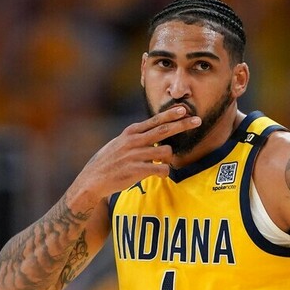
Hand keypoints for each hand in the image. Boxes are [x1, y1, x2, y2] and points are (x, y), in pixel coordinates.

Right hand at [76, 107, 200, 199]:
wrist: (92, 180)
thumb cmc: (108, 162)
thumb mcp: (119, 143)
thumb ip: (135, 137)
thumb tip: (152, 133)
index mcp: (130, 132)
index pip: (155, 120)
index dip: (170, 114)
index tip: (183, 109)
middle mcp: (134, 141)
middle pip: (164, 130)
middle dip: (182, 124)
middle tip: (197, 120)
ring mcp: (135, 155)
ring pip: (165, 152)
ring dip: (168, 159)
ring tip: (161, 164)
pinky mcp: (136, 170)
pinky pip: (161, 169)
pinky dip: (164, 172)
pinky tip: (159, 174)